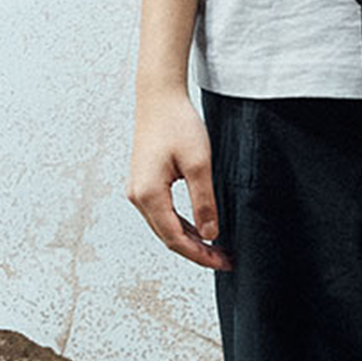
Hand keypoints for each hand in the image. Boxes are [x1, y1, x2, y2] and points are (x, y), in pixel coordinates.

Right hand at [127, 90, 233, 269]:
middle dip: (196, 252)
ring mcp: (138, 190)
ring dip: (189, 240)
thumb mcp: (199, 164)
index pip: (175, 238)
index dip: (200, 255)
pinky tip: (199, 229)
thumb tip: (210, 234)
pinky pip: (162, 214)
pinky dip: (181, 225)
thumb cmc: (177, 124)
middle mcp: (138, 196)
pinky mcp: (144, 183)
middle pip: (168, 237)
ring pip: (165, 227)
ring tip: (215, 249)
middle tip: (224, 260)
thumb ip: (204, 201)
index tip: (222, 262)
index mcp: (148, 194)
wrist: (159, 98)